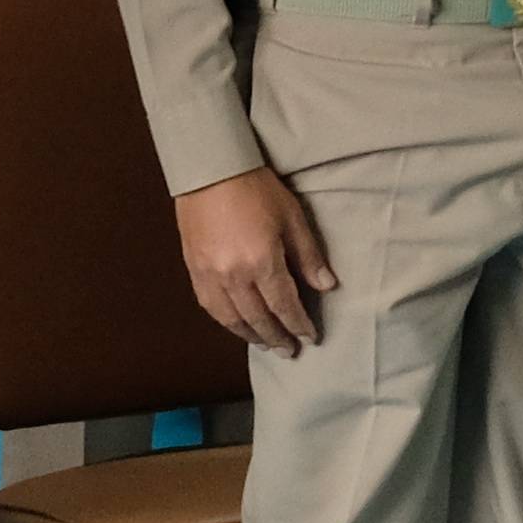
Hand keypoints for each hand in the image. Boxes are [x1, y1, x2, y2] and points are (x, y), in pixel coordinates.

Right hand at [172, 168, 337, 354]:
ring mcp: (211, 276)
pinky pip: (212, 308)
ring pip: (233, 320)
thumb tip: (327, 285)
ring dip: (252, 336)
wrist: (210, 172)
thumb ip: (308, 256)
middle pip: (259, 319)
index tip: (310, 337)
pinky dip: (228, 322)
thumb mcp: (292, 218)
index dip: (298, 325)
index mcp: (262, 262)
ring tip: (267, 344)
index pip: (285, 306)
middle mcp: (235, 276)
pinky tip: (238, 325)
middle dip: (278, 337)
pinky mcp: (195, 271)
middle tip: (291, 351)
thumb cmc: (255, 189)